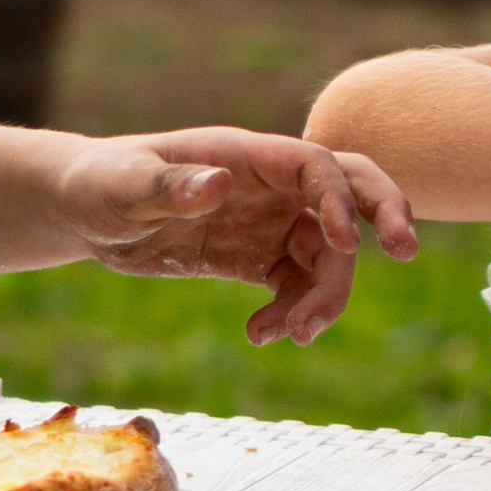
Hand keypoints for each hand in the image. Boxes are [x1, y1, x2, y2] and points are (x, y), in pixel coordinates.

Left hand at [54, 127, 417, 345]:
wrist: (85, 210)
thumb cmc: (100, 182)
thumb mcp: (123, 187)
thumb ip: (168, 186)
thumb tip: (215, 185)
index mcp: (247, 156)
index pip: (316, 166)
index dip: (338, 199)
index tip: (344, 241)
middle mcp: (270, 186)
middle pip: (350, 192)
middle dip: (385, 215)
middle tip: (406, 252)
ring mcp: (269, 221)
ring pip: (328, 254)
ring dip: (324, 295)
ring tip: (292, 334)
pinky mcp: (257, 257)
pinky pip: (296, 285)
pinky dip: (292, 312)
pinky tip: (262, 334)